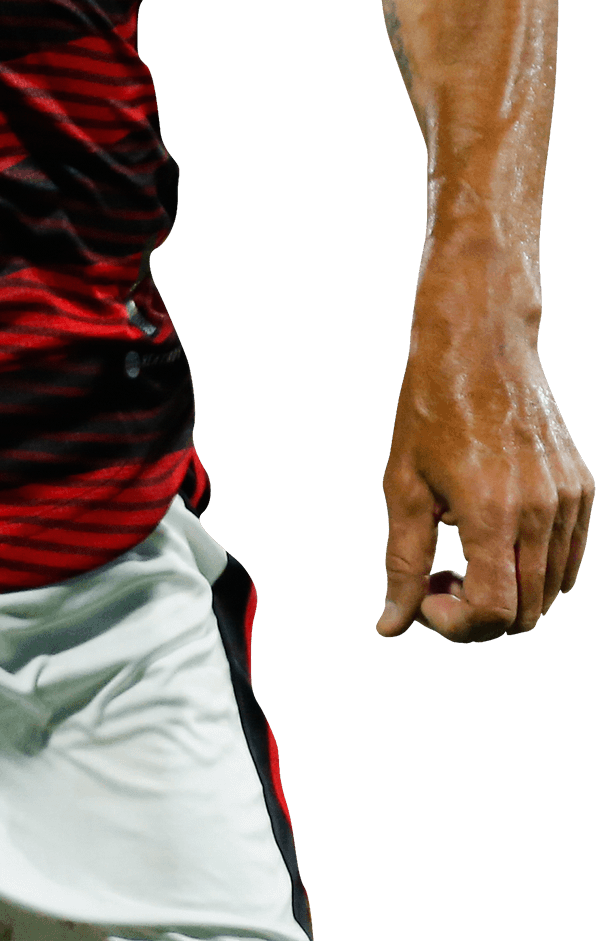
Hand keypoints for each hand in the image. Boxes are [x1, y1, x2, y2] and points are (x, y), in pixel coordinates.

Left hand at [377, 317, 590, 642]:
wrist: (480, 344)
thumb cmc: (431, 407)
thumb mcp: (404, 485)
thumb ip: (403, 561)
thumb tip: (392, 625)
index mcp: (493, 510)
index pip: (495, 610)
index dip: (457, 624)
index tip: (425, 599)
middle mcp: (542, 511)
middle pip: (528, 613)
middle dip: (478, 618)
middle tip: (437, 583)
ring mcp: (570, 501)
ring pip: (552, 592)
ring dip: (507, 597)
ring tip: (461, 559)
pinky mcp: (583, 490)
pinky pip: (567, 559)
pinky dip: (533, 572)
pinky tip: (492, 540)